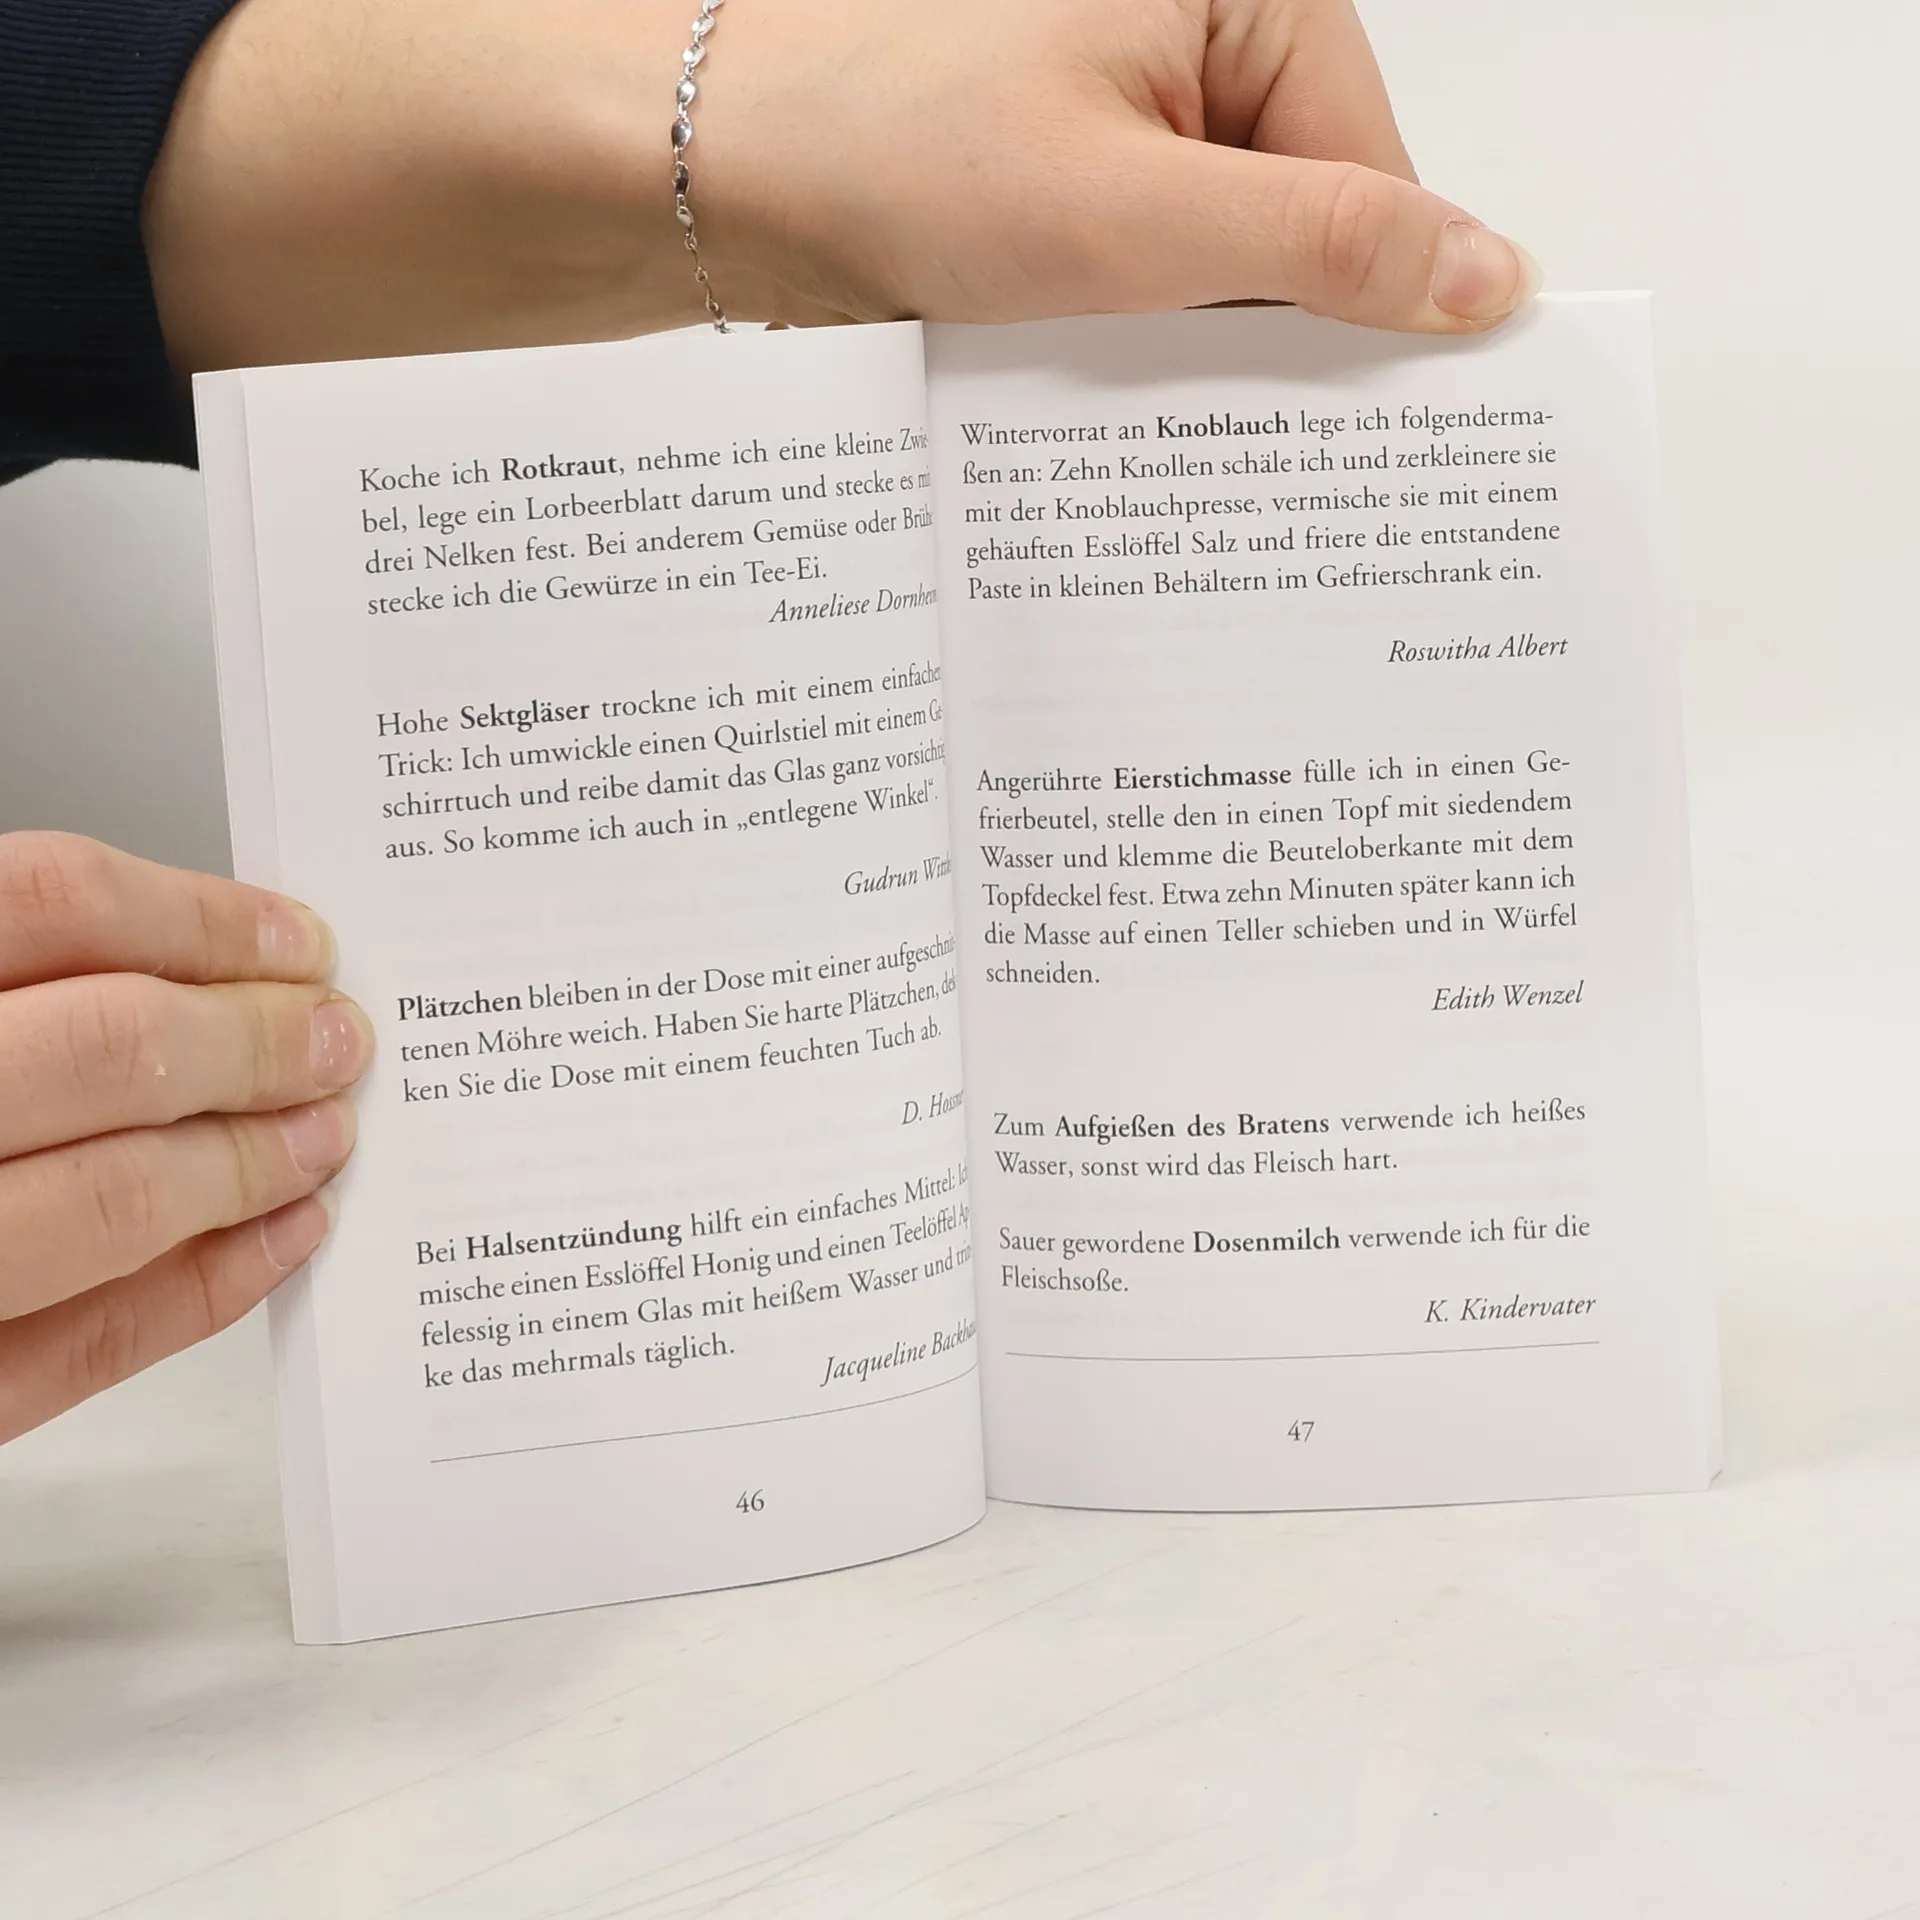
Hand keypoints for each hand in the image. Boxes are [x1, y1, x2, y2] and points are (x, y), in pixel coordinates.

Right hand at [0, 835, 370, 1442]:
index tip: (294, 935)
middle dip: (257, 1039)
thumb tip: (172, 955)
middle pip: (108, 1046)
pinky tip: (275, 1239)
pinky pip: (87, 1344)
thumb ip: (2, 972)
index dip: (200, 916)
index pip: (51, 904)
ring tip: (323, 1132)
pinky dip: (205, 1288)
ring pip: (111, 1201)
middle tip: (337, 1035)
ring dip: (248, 1161)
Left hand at [144, 0, 1535, 371]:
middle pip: (1303, 219)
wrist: (720, 176)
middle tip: (1215, 414)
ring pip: (1221, 260)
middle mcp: (1194, 41)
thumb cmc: (895, 148)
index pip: (1373, 174)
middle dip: (1263, 327)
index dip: (1363, 302)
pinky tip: (1088, 372)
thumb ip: (1322, 246)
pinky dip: (1130, 333)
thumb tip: (1483, 274)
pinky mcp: (1069, 177)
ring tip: (1123, 380)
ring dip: (1185, 339)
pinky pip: (1148, 270)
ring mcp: (1127, 110)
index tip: (1354, 416)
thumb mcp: (1136, 215)